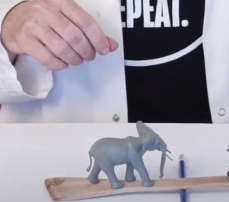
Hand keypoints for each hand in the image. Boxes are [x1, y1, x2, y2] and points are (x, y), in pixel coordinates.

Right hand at [0, 0, 117, 70]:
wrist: (12, 20)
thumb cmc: (46, 20)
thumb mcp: (68, 18)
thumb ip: (90, 31)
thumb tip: (112, 45)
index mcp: (61, 2)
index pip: (86, 22)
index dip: (99, 39)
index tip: (105, 50)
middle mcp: (46, 11)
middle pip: (75, 37)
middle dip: (87, 51)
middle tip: (89, 56)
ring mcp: (34, 25)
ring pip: (62, 49)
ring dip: (75, 59)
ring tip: (77, 60)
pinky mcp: (24, 40)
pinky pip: (48, 59)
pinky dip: (60, 65)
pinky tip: (63, 63)